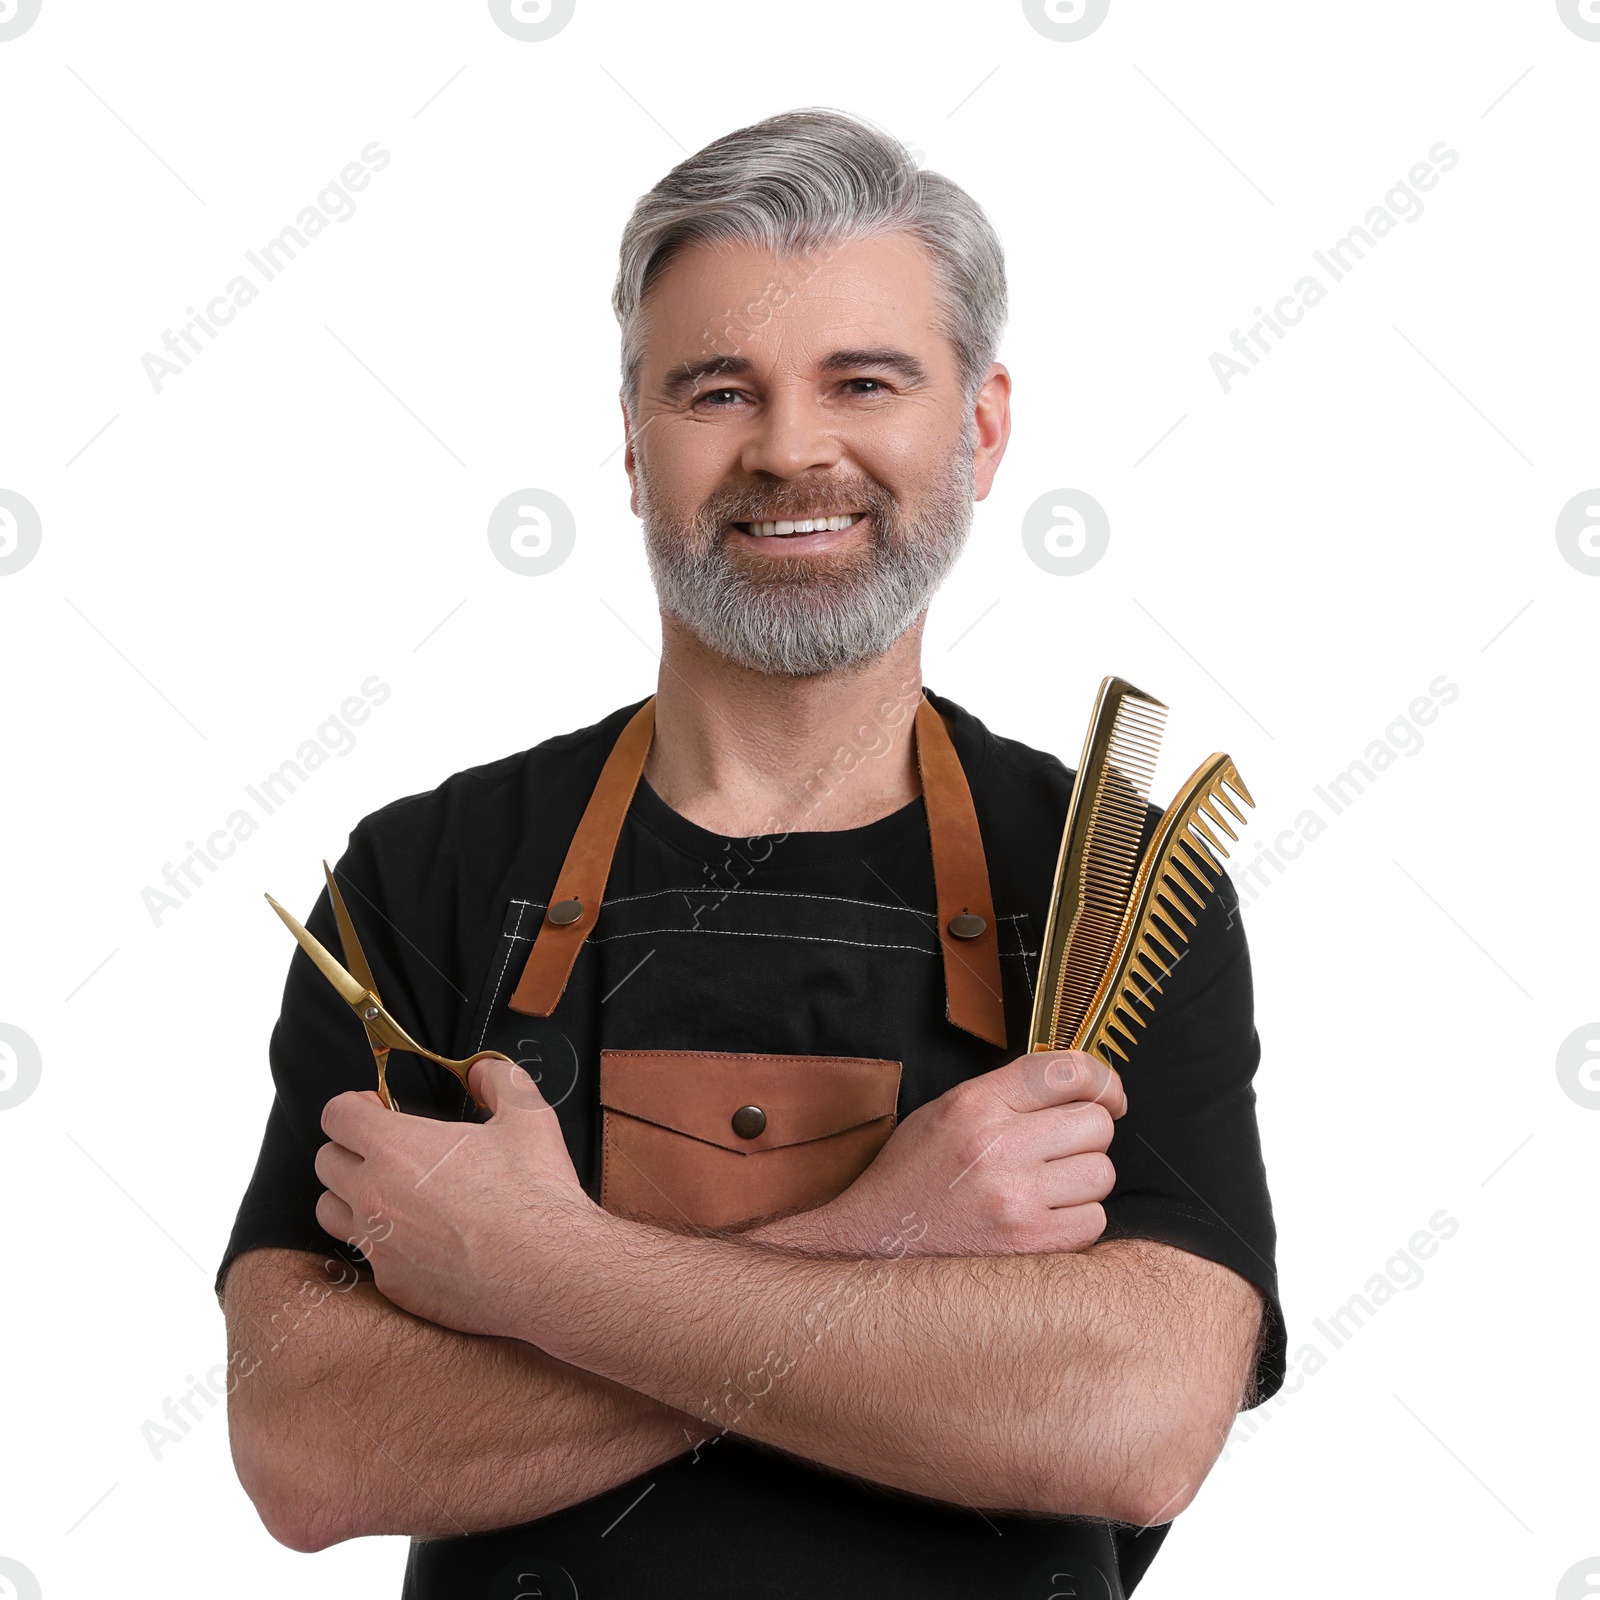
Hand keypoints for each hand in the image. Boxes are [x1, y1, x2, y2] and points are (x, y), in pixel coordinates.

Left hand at [313, 1056, 598, 1340]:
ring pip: (330, 1212)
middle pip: (326, 1161)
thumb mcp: (527, 1114)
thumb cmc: (536, 1193)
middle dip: (351, 1148)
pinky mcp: (392, 1284)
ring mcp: (378, 1244)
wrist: (550, 1270)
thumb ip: (496, 1079)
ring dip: (351, 1196)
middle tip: (387, 1150)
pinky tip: (420, 1237)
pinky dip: (382, 1241)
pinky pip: (365, 1255)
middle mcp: (373, 1196)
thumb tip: (479, 1071)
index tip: (377, 1108)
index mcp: (396, 1148)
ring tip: (391, 1193)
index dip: (354, 1104)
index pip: (336, 1114)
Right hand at [753, 1050, 1125, 1258]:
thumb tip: (1080, 1086)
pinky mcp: (1031, 1244)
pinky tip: (1042, 1219)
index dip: (1100, 1079)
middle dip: (1086, 1135)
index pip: (1064, 1071)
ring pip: (1102, 1172)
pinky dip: (1077, 1220)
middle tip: (1058, 1151)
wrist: (873, 1246)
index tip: (1108, 1096)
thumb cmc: (912, 1177)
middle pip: (1095, 1123)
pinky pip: (1095, 1220)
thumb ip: (1006, 1094)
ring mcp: (1016, 1199)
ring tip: (1043, 1188)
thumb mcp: (944, 1113)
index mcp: (974, 1104)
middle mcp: (997, 1146)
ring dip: (1082, 1181)